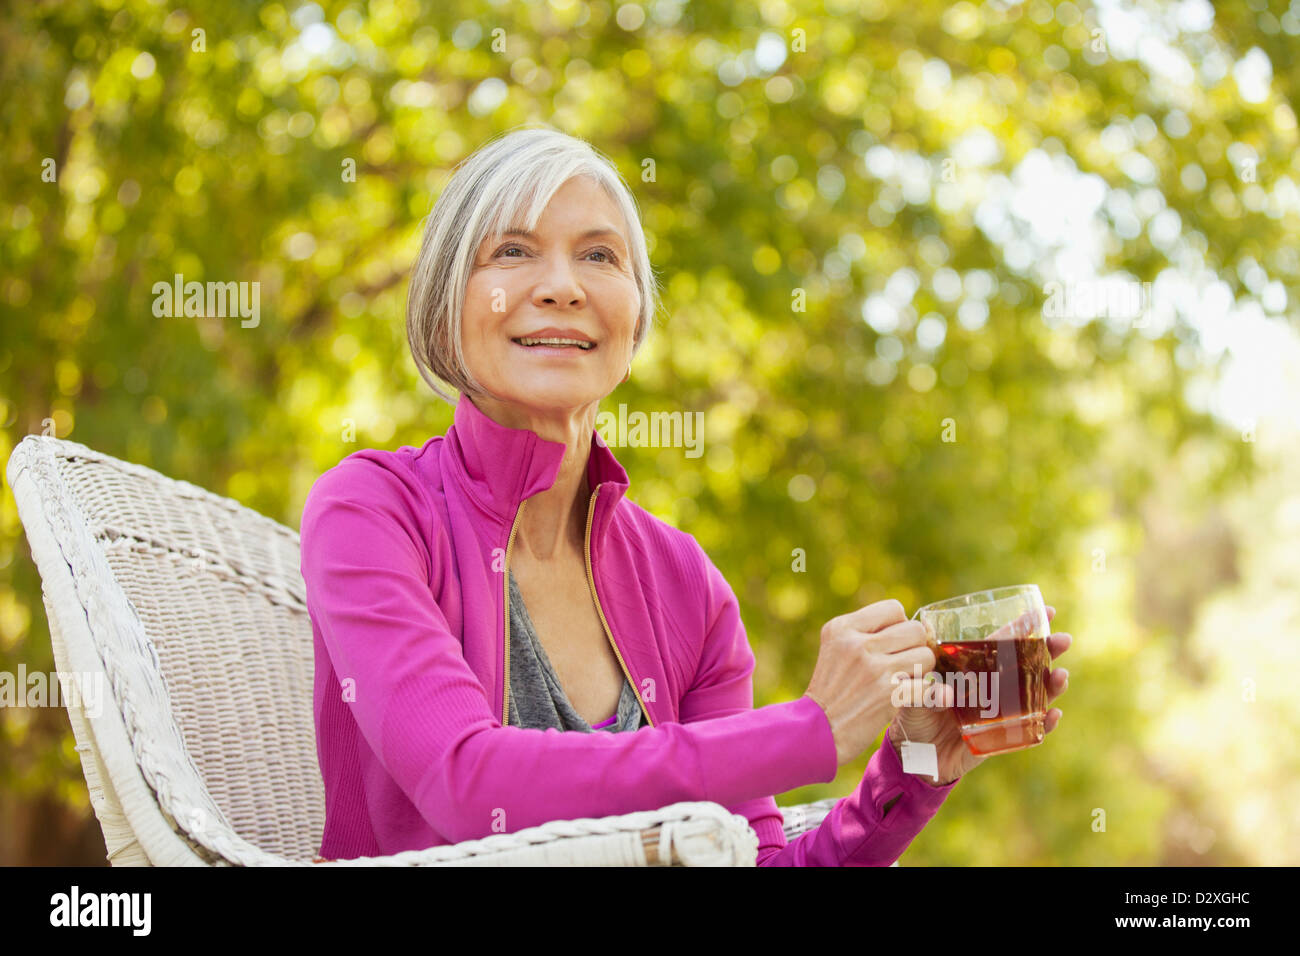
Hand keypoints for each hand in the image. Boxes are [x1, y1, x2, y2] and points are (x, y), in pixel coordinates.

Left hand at [887, 605, 1070, 785]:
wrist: (916, 755)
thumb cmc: (914, 716)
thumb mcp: (912, 695)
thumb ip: (923, 688)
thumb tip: (941, 689)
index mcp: (974, 667)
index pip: (1004, 642)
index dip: (1025, 627)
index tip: (1047, 612)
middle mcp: (993, 686)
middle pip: (1028, 664)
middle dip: (1049, 650)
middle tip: (1063, 640)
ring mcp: (1002, 711)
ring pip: (1035, 694)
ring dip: (1052, 684)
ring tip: (1060, 676)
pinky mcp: (1004, 737)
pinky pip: (1030, 730)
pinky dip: (1044, 723)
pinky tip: (1053, 715)